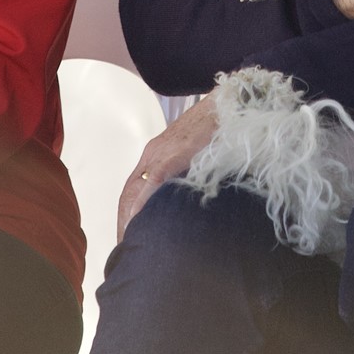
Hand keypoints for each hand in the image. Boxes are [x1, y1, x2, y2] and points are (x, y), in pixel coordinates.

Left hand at [116, 94, 218, 242]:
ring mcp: (159, 154)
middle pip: (128, 194)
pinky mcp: (172, 155)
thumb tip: (191, 200)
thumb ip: (189, 174)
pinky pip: (151, 184)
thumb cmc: (218, 128)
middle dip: (124, 223)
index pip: (133, 190)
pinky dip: (142, 204)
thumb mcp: (199, 154)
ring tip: (129, 244)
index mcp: (157, 155)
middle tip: (125, 249)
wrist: (229, 104)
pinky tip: (137, 222)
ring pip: (134, 191)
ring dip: (129, 219)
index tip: (129, 238)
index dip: (129, 215)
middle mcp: (152, 155)